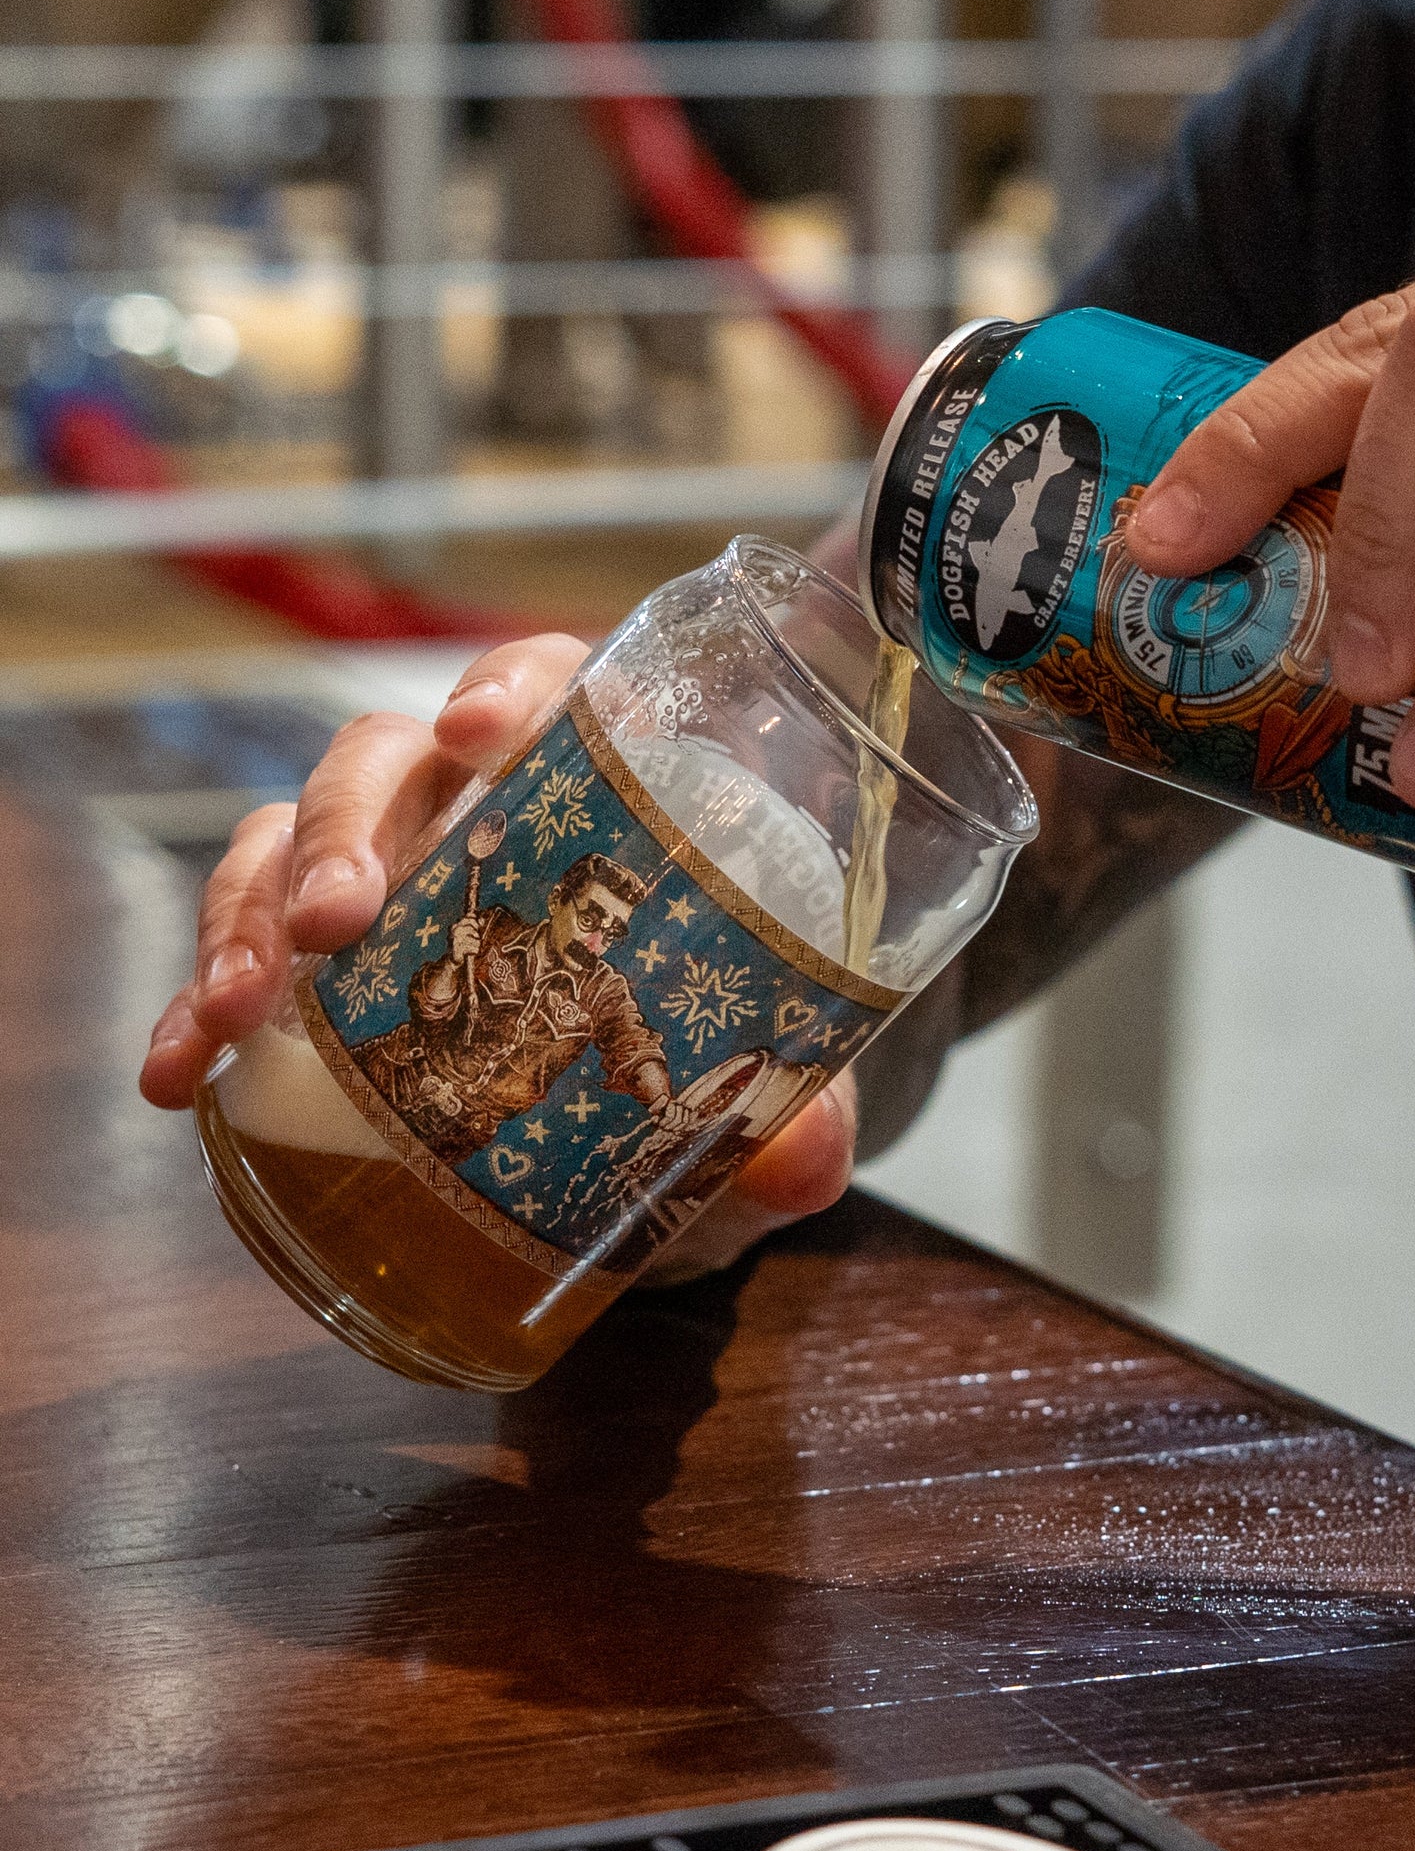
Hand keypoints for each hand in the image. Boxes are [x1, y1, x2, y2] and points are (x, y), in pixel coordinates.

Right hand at [139, 633, 857, 1279]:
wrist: (647, 1138)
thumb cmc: (706, 1056)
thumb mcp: (764, 1089)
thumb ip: (799, 1117)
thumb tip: (804, 1163)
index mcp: (595, 792)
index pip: (548, 687)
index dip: (507, 687)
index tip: (481, 733)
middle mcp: (474, 812)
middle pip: (387, 763)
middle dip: (348, 829)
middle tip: (335, 921)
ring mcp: (386, 879)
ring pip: (288, 839)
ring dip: (248, 910)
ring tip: (234, 1009)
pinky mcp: (318, 966)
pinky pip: (239, 953)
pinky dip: (193, 1006)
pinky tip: (175, 1073)